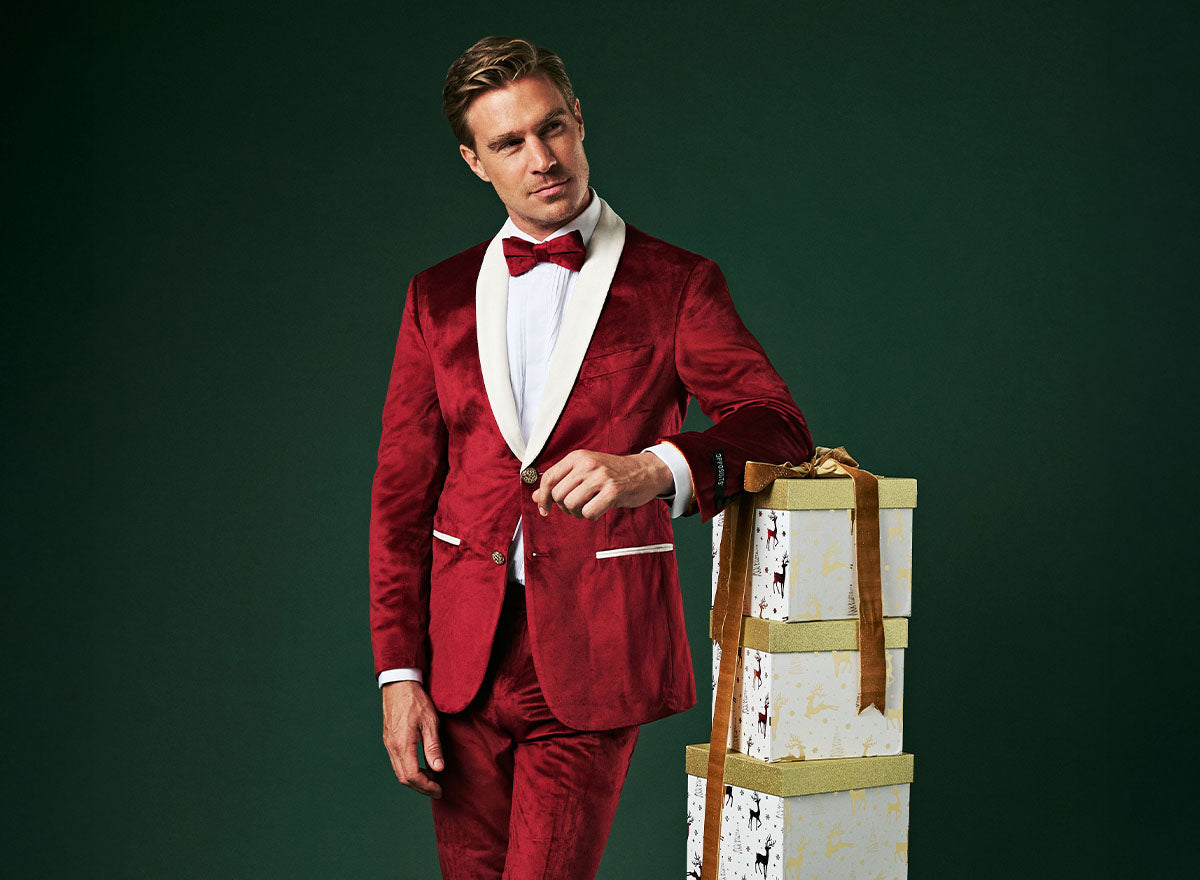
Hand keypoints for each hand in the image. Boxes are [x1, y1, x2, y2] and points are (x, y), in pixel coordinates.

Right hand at [381, 680, 443, 797]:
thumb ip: (433, 748)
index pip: (412, 776)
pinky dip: (409, 769)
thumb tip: (438, 769)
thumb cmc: (416, 701)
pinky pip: (397, 762)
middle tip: (437, 789)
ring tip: (433, 777)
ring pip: (399, 771)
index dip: (426, 787)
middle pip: (404, 778)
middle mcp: (392, 747)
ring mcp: (388, 744)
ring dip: (415, 779)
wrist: (399, 684)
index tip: (439, 790)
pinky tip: (422, 764)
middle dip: (421, 787)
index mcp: (402, 744)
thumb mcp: (430, 722)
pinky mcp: (388, 740)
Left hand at [532, 450, 673, 520]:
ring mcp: (601, 477)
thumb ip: (560, 482)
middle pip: (558, 495)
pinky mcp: (613, 492)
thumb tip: (536, 498)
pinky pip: (588, 513)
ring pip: (571, 504)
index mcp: (577, 457)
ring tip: (588, 507)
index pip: (549, 478)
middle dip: (564, 507)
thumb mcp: (584, 471)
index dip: (542, 497)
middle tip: (576, 506)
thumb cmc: (611, 473)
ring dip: (577, 512)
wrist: (643, 472)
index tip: (544, 509)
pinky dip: (590, 516)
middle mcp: (587, 464)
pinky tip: (599, 509)